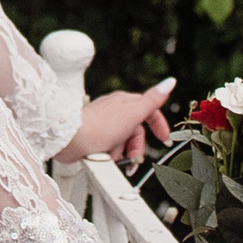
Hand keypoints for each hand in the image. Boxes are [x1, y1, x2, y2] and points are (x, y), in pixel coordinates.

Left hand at [56, 77, 175, 167]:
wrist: (72, 139)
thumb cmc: (102, 126)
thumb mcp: (134, 112)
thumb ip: (153, 100)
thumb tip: (170, 82)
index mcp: (125, 101)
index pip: (150, 111)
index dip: (159, 126)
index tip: (165, 141)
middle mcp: (114, 110)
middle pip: (136, 131)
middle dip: (137, 148)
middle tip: (134, 159)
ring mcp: (104, 124)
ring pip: (123, 142)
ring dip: (123, 154)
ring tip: (116, 160)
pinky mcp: (94, 136)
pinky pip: (110, 148)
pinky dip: (111, 155)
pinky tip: (107, 159)